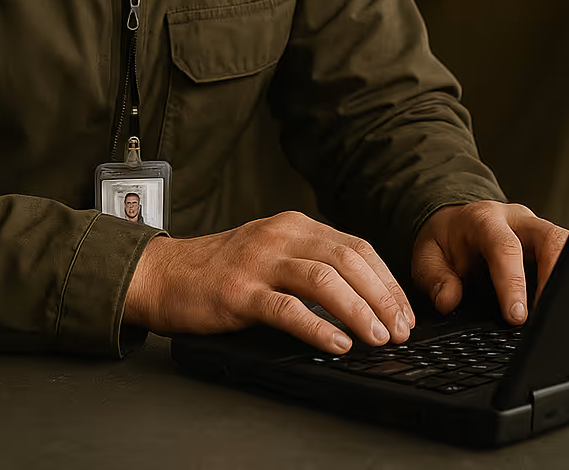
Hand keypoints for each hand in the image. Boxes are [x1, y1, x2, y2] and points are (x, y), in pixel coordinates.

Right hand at [123, 211, 413, 353]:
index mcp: (296, 225)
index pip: (358, 248)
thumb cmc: (221, 269)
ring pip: (324, 280)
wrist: (163, 274)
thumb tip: (365, 295)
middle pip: (349, 261)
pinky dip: (318, 328)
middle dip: (382, 298)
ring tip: (377, 337)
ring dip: (358, 311)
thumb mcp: (273, 251)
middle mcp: (281, 236)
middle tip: (401, 330)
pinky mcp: (239, 291)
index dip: (387, 281)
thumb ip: (311, 262)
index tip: (405, 311)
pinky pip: (287, 309)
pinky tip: (337, 344)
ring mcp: (259, 262)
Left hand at [411, 201, 568, 324]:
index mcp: (484, 220)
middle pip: (550, 238)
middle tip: (548, 315)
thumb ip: (435, 277)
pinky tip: (559, 305)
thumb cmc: (446, 240)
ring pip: (565, 245)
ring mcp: (536, 229)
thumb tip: (448, 301)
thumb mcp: (427, 255)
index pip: (505, 247)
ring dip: (566, 278)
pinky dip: (566, 279)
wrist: (456, 222)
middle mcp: (517, 220)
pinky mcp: (548, 243)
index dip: (513, 282)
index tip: (517, 316)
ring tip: (557, 314)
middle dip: (555, 276)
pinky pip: (567, 255)